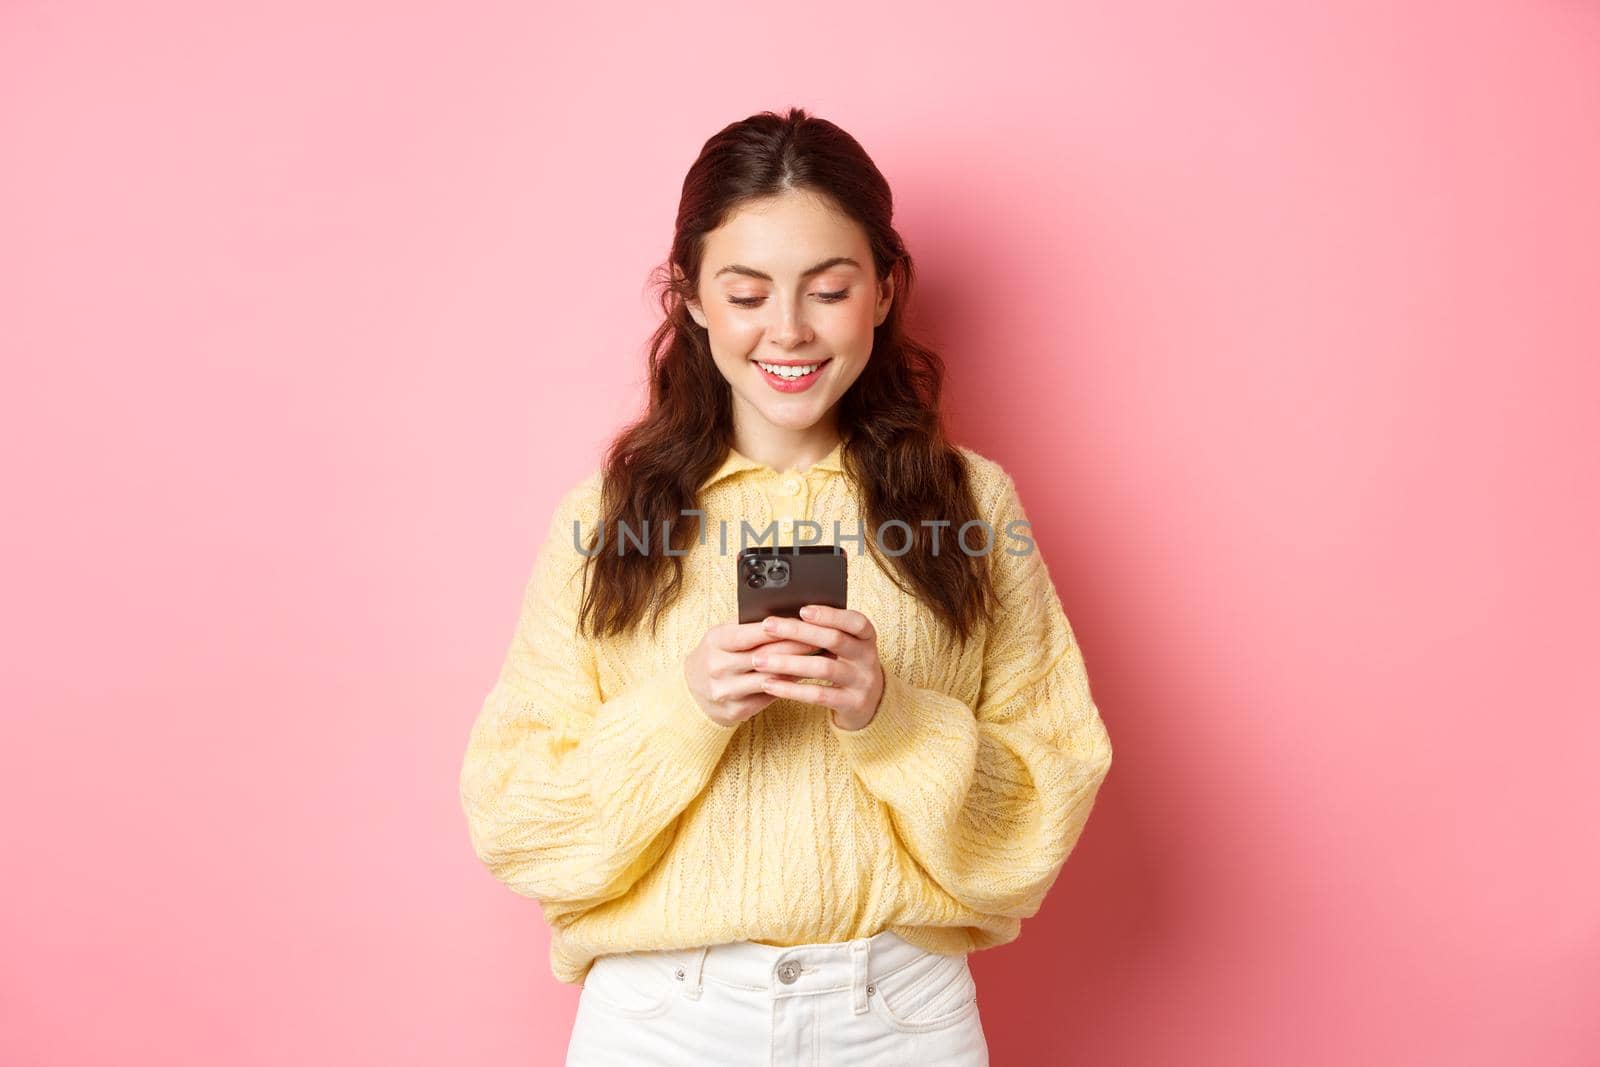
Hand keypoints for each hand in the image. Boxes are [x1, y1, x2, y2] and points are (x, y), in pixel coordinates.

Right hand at [684, 615, 822, 726]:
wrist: (692, 694)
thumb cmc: (715, 656)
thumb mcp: (722, 635)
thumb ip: (746, 624)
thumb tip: (782, 611)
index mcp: (715, 642)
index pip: (750, 634)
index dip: (778, 629)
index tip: (804, 622)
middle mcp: (718, 667)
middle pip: (765, 656)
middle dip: (797, 647)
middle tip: (822, 639)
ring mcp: (726, 691)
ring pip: (771, 678)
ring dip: (798, 668)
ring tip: (820, 658)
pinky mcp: (736, 710)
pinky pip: (770, 696)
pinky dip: (789, 686)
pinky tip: (805, 677)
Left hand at [749, 605, 884, 730]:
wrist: (868, 704)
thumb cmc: (845, 665)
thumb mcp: (844, 647)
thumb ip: (824, 631)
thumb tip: (784, 616)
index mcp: (866, 637)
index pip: (855, 621)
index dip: (830, 615)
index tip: (802, 610)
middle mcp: (868, 657)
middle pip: (834, 639)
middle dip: (798, 632)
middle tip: (768, 626)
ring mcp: (862, 682)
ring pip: (823, 668)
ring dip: (788, 662)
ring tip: (759, 660)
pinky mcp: (852, 704)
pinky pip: (818, 695)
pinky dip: (791, 689)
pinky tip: (769, 684)